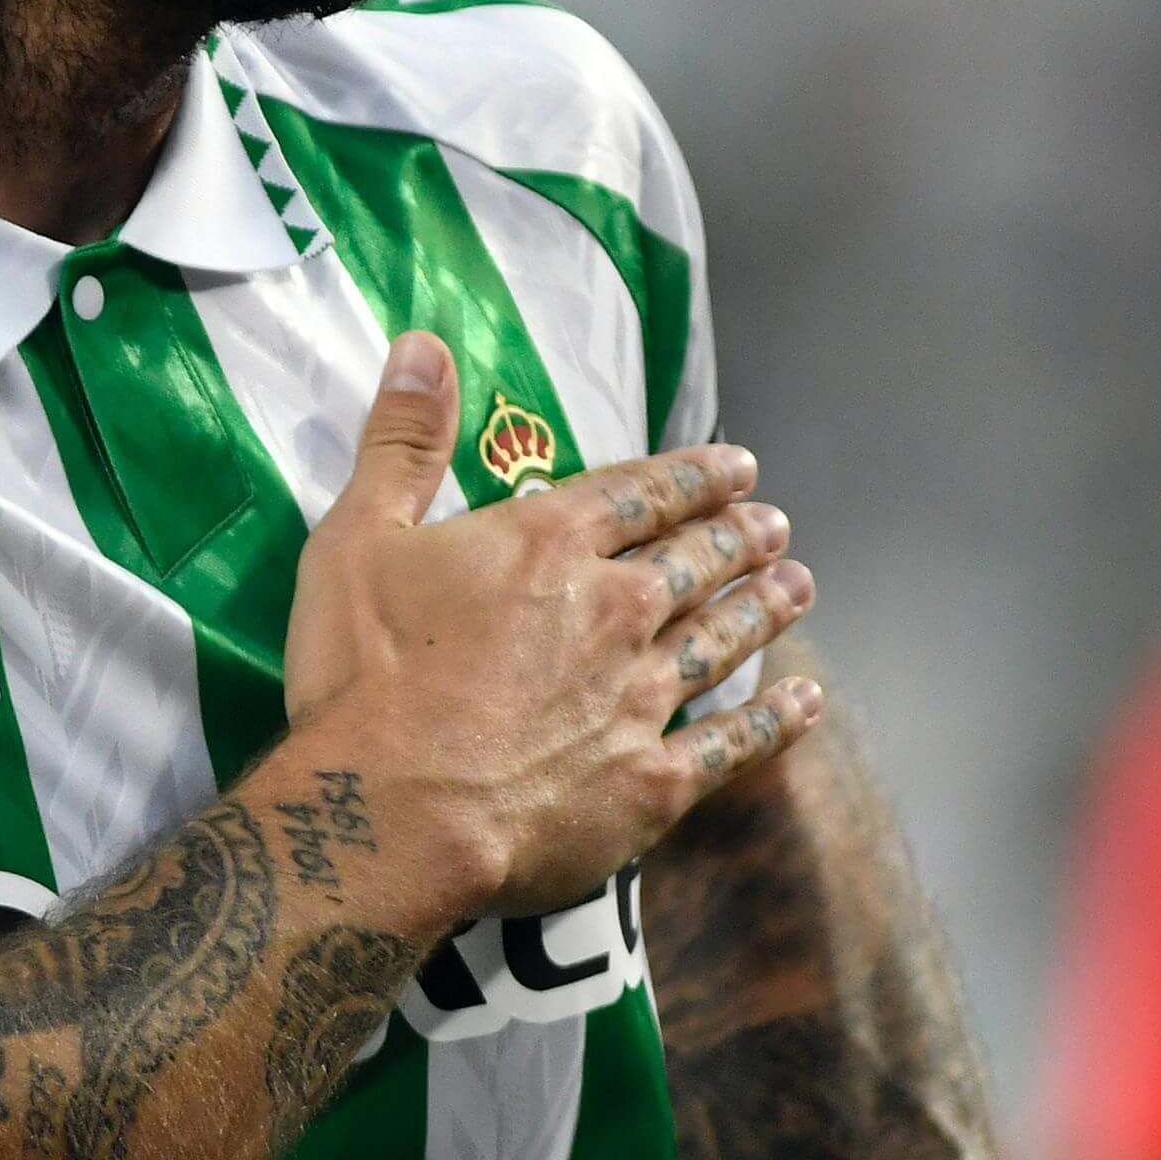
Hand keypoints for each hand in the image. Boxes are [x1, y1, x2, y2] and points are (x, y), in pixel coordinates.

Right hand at [283, 333, 822, 917]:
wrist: (386, 814)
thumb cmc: (360, 677)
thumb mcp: (355, 537)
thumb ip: (401, 440)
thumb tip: (424, 344)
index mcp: (548, 543)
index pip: (641, 493)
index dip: (695, 477)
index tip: (739, 467)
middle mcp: (612, 609)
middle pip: (696, 562)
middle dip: (740, 538)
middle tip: (775, 526)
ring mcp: (640, 697)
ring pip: (723, 639)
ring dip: (765, 609)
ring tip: (798, 587)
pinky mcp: (651, 781)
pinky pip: (731, 744)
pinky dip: (774, 721)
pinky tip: (805, 703)